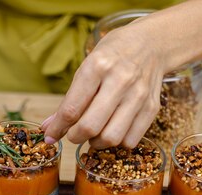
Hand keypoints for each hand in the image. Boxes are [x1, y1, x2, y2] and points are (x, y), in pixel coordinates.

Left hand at [42, 23, 165, 148]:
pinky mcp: (152, 107)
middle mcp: (120, 80)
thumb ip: (69, 99)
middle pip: (91, 126)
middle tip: (73, 134)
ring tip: (93, 134)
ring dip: (96, 143)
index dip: (57, 128)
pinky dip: (117, 143)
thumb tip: (49, 127)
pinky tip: (112, 131)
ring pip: (111, 137)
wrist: (151, 43)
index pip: (71, 108)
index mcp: (97, 66)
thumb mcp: (86, 68)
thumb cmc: (113, 56)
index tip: (50, 136)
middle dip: (75, 137)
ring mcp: (139, 95)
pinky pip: (131, 140)